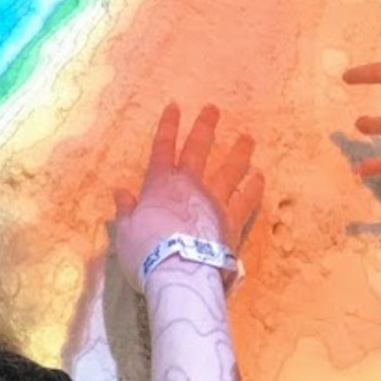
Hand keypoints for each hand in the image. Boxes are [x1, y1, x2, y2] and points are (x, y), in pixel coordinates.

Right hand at [112, 103, 263, 294]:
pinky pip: (246, 199)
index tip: (174, 106)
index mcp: (160, 184)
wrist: (180, 274)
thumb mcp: (126, 232)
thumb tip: (120, 191)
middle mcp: (189, 185)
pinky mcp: (232, 220)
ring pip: (229, 170)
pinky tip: (260, 177)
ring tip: (247, 138)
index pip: (163, 148)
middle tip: (214, 109)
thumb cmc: (147, 253)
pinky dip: (253, 188)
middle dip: (205, 127)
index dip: (168, 127)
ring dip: (238, 153)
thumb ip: (126, 210)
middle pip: (198, 149)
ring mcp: (214, 201)